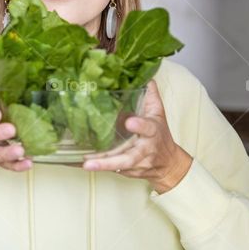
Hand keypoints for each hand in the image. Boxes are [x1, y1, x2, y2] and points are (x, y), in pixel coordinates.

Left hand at [82, 79, 192, 193]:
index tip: (129, 122)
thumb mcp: (158, 114)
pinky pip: (112, 170)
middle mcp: (144, 150)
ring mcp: (136, 164)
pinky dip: (98, 168)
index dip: (140, 126)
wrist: (168, 164)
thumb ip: (150, 96)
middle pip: (129, 157)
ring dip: (101, 166)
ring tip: (85, 164)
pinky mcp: (128, 172)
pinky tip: (80, 165)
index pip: (148, 128)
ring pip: (118, 166)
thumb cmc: (161, 136)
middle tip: (90, 161)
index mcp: (153, 133)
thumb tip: (145, 77)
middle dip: (110, 160)